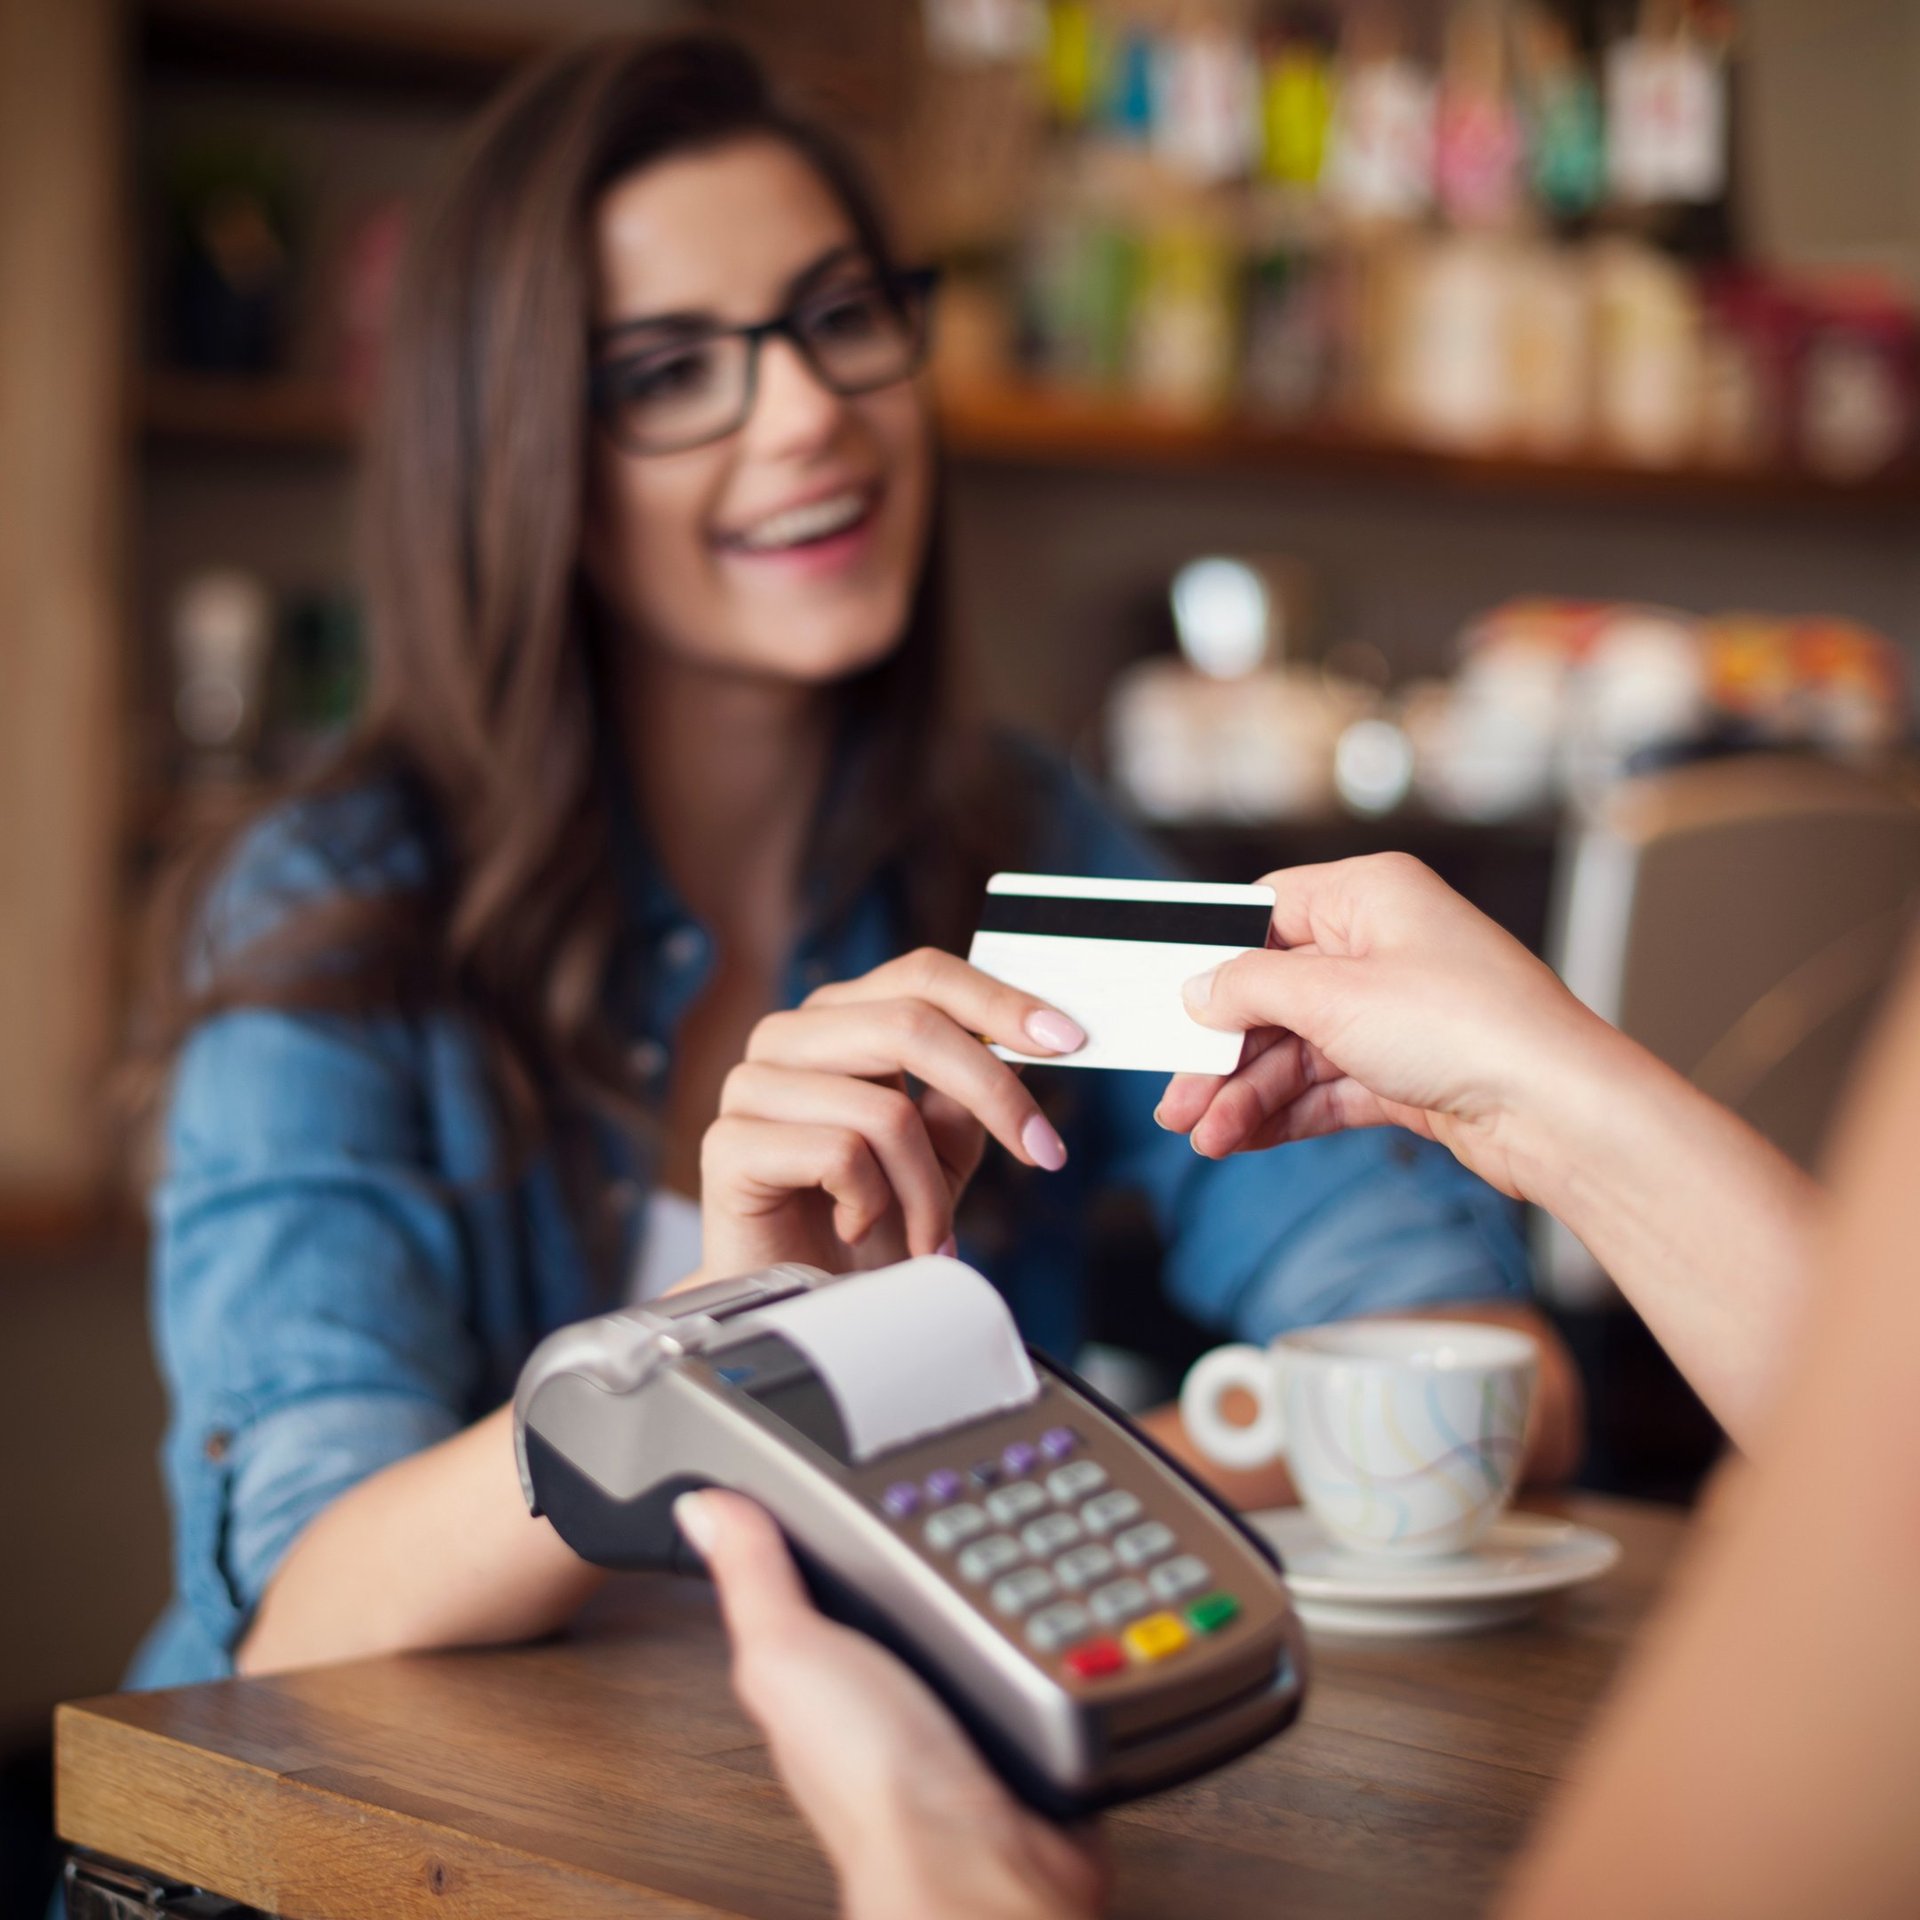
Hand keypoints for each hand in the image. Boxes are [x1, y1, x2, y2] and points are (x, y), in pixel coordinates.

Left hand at [678, 1490, 1102, 1919]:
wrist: (979, 1860)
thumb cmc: (873, 1783)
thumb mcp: (789, 1654)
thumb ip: (753, 1578)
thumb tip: (702, 1506)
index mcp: (819, 1665)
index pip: (821, 1567)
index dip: (837, 1517)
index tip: (862, 1456)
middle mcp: (887, 1686)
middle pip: (911, 1579)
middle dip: (942, 1533)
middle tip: (966, 1478)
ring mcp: (958, 1702)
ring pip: (981, 1605)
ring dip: (1008, 1573)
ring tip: (1023, 1518)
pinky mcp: (1023, 1715)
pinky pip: (1040, 1646)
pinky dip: (1055, 1622)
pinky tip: (1063, 1595)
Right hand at [698, 949, 1082, 1278]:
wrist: (801, 1302)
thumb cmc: (865, 1223)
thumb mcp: (939, 1151)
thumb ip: (968, 1094)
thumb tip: (1029, 1041)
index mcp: (840, 1019)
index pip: (922, 976)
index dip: (999, 1001)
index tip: (1070, 1039)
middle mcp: (790, 1037)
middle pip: (910, 1024)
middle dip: (994, 1093)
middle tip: (1045, 1152)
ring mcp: (752, 1085)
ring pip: (884, 1109)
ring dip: (930, 1190)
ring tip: (933, 1235)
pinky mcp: (729, 1143)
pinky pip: (839, 1155)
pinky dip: (872, 1206)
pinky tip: (857, 1230)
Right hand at [1156, 854, 1620, 1203]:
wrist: (1560, 1113)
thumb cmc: (1470, 1027)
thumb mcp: (1334, 996)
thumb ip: (1250, 989)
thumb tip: (1198, 989)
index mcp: (1371, 894)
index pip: (1266, 914)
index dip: (1213, 962)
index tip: (1165, 1005)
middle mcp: (1383, 946)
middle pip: (1274, 994)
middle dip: (1221, 1052)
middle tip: (1176, 1101)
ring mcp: (1397, 1012)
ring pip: (1296, 1050)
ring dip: (1246, 1094)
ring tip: (1207, 1138)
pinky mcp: (1408, 1071)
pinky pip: (1327, 1087)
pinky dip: (1285, 1114)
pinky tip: (1244, 1140)